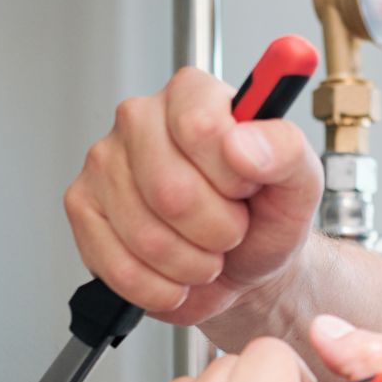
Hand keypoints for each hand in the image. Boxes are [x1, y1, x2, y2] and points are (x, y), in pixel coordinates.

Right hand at [63, 68, 322, 326]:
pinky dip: (161, 287)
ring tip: (207, 252)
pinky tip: (177, 274)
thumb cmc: (266, 217)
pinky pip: (119, 267)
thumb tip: (242, 143)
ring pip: (146, 236)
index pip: (199, 128)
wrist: (245, 267)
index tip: (247, 188)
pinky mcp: (82, 209)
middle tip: (231, 230)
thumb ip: (285, 150)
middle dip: (216, 230)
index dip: (232, 177)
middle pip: (170, 191)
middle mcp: (139, 118)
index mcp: (192, 94)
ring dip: (192, 264)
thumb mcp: (299, 183)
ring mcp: (103, 163)